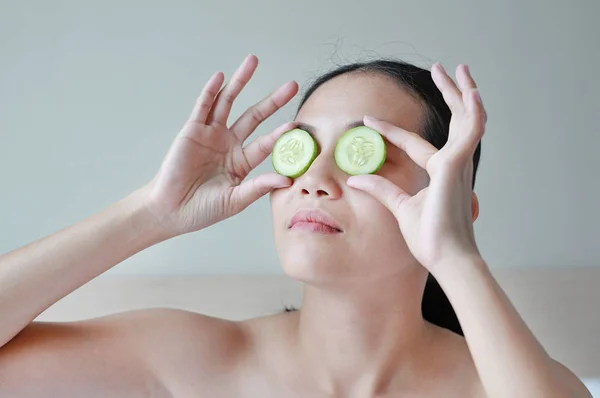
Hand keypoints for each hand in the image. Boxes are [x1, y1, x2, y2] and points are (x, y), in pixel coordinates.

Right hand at [142, 55, 297, 236]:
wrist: (171, 211)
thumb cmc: (203, 209)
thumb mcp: (236, 200)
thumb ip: (259, 187)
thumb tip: (288, 180)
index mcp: (242, 161)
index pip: (266, 143)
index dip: (280, 134)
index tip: (297, 124)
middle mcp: (229, 143)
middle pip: (254, 116)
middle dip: (273, 100)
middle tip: (292, 85)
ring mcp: (211, 134)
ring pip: (228, 102)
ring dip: (240, 81)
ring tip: (253, 61)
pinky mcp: (192, 130)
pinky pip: (203, 107)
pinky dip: (211, 91)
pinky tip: (221, 77)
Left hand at [346, 63, 486, 274]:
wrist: (448, 259)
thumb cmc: (431, 239)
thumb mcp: (400, 208)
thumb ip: (381, 190)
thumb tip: (356, 179)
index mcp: (439, 173)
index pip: (414, 145)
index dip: (392, 132)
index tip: (369, 120)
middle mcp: (452, 165)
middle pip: (454, 121)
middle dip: (449, 94)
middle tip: (443, 70)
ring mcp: (457, 164)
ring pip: (466, 119)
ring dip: (462, 92)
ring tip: (456, 69)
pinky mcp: (457, 167)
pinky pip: (470, 132)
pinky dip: (473, 112)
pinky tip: (471, 93)